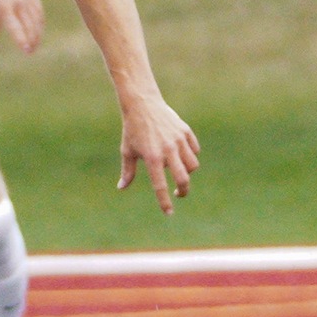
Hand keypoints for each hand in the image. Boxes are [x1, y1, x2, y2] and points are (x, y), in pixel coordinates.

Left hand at [0, 0, 44, 52]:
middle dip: (32, 40)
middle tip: (31, 51)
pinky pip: (39, 10)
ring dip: (37, 33)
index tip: (26, 50)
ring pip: (36, 19)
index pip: (15, 27)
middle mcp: (18, 2)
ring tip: (35, 44)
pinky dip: (40, 22)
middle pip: (29, 25)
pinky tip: (39, 29)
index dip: (21, 39)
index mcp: (4, 6)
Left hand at [117, 95, 199, 214]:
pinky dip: (190, 156)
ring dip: (187, 172)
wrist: (142, 103)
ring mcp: (178, 140)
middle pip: (184, 178)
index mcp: (152, 158)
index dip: (164, 201)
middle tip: (179, 194)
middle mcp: (167, 150)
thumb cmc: (132, 130)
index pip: (160, 185)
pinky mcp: (185, 131)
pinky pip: (194, 150)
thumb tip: (121, 187)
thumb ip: (127, 171)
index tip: (169, 213)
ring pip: (193, 165)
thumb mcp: (127, 151)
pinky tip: (182, 156)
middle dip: (183, 190)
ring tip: (177, 170)